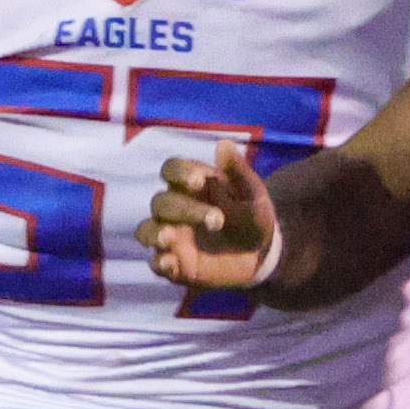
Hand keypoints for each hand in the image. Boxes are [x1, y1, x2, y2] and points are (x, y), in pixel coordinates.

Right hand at [143, 137, 281, 291]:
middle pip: (161, 202)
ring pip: (147, 230)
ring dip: (155, 233)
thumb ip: (238, 172)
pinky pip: (157, 263)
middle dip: (185, 210)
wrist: (263, 255)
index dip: (178, 173)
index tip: (198, 182)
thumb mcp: (253, 195)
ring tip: (170, 238)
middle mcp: (174, 209)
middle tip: (217, 220)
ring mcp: (171, 237)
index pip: (171, 170)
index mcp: (190, 186)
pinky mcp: (175, 264)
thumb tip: (224, 144)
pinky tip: (170, 263)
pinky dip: (159, 263)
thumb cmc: (252, 216)